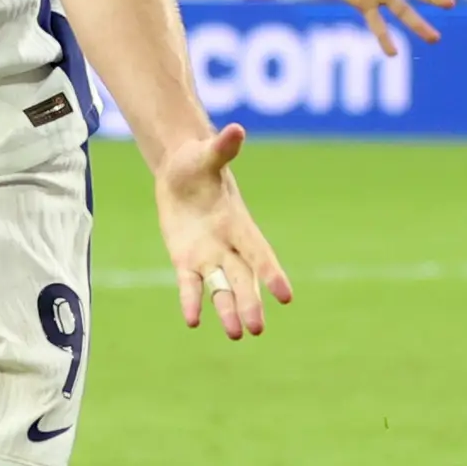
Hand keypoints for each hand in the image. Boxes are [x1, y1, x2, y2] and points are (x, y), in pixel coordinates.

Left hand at [149, 122, 290, 339]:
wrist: (181, 172)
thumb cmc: (198, 161)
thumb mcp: (207, 155)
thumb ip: (222, 148)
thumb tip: (236, 129)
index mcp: (239, 223)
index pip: (258, 252)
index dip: (270, 272)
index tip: (285, 295)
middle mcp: (228, 245)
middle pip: (243, 278)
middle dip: (250, 302)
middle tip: (257, 329)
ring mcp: (209, 256)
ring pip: (223, 288)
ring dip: (228, 311)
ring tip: (237, 336)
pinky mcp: (187, 261)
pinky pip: (191, 285)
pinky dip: (192, 302)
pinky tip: (193, 322)